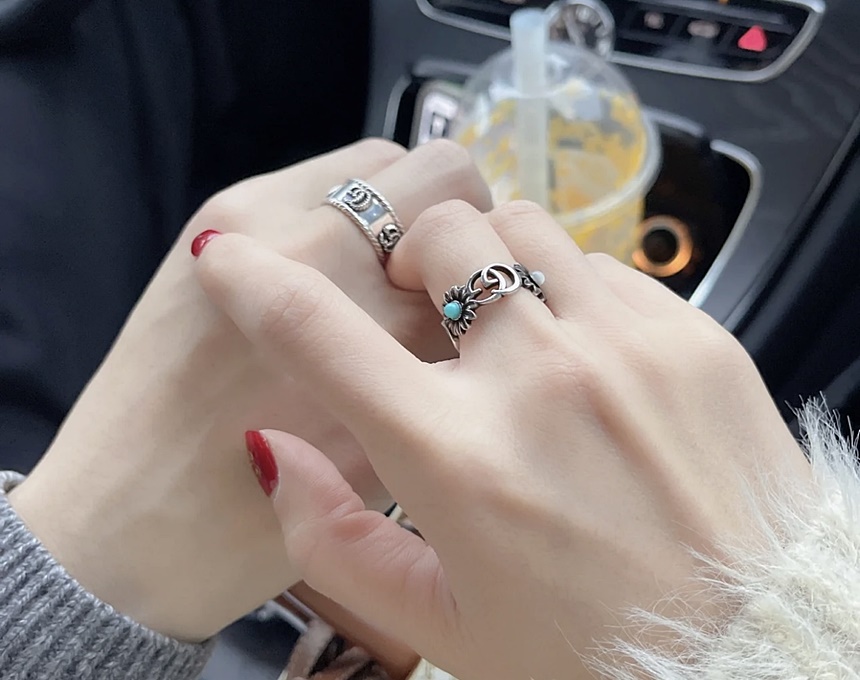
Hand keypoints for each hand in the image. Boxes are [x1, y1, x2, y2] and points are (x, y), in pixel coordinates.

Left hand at [8, 140, 491, 640]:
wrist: (130, 520)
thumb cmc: (259, 518)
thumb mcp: (387, 457)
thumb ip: (438, 367)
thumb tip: (469, 306)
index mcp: (376, 322)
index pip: (476, 234)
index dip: (486, 261)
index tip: (469, 297)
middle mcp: (322, 248)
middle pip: (436, 169)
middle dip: (448, 217)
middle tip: (426, 279)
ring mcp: (258, 216)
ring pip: (374, 161)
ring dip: (393, 204)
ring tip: (370, 272)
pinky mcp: (215, 213)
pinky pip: (313, 177)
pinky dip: (337, 208)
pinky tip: (316, 271)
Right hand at [194, 200, 810, 679]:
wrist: (756, 652)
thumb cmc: (594, 653)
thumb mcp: (441, 624)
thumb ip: (335, 538)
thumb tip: (276, 451)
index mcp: (459, 458)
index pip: (320, 334)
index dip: (253, 280)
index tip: (228, 257)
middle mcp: (541, 380)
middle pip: (441, 234)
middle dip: (412, 254)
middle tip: (420, 299)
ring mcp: (626, 346)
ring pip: (525, 228)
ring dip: (493, 260)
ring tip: (504, 318)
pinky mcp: (695, 337)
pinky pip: (606, 266)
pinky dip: (572, 289)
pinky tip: (582, 349)